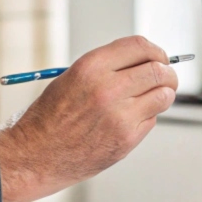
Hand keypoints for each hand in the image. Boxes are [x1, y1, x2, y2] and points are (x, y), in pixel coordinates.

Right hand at [0, 35, 177, 201]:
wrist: (35, 155)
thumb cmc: (50, 117)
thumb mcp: (71, 78)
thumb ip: (107, 68)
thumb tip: (144, 63)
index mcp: (91, 67)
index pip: (140, 46)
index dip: (156, 51)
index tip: (159, 57)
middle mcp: (107, 88)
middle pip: (158, 70)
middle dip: (167, 73)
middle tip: (166, 77)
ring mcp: (119, 116)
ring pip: (163, 96)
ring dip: (163, 94)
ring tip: (153, 97)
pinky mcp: (126, 139)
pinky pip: (151, 120)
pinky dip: (147, 117)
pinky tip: (128, 120)